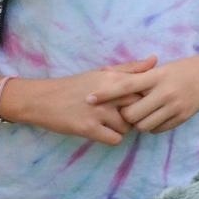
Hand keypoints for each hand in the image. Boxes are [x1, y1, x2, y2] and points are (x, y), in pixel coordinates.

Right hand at [9, 59, 157, 144]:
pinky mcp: (88, 128)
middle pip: (140, 108)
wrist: (42, 99)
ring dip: (123, 128)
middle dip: (137, 114)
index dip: (147, 98)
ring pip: (128, 126)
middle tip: (125, 115)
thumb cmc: (76, 85)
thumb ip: (130, 68)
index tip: (141, 101)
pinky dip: (112, 138)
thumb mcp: (102, 72)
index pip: (146, 90)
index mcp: (114, 78)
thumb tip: (155, 59)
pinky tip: (104, 132)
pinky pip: (115, 139)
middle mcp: (109, 94)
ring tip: (111, 123)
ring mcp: (98, 112)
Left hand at [112, 53, 198, 133]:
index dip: (106, 93)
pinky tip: (154, 117)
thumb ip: (136, 73)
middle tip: (127, 110)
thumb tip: (106, 72)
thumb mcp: (161, 67)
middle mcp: (165, 92)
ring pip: (144, 126)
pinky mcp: (183, 117)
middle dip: (125, 115)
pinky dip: (152, 126)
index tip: (88, 99)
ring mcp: (175, 107)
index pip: (126, 86)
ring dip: (138, 123)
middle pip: (132, 114)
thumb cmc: (183, 68)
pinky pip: (158, 129)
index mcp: (157, 76)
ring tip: (141, 114)